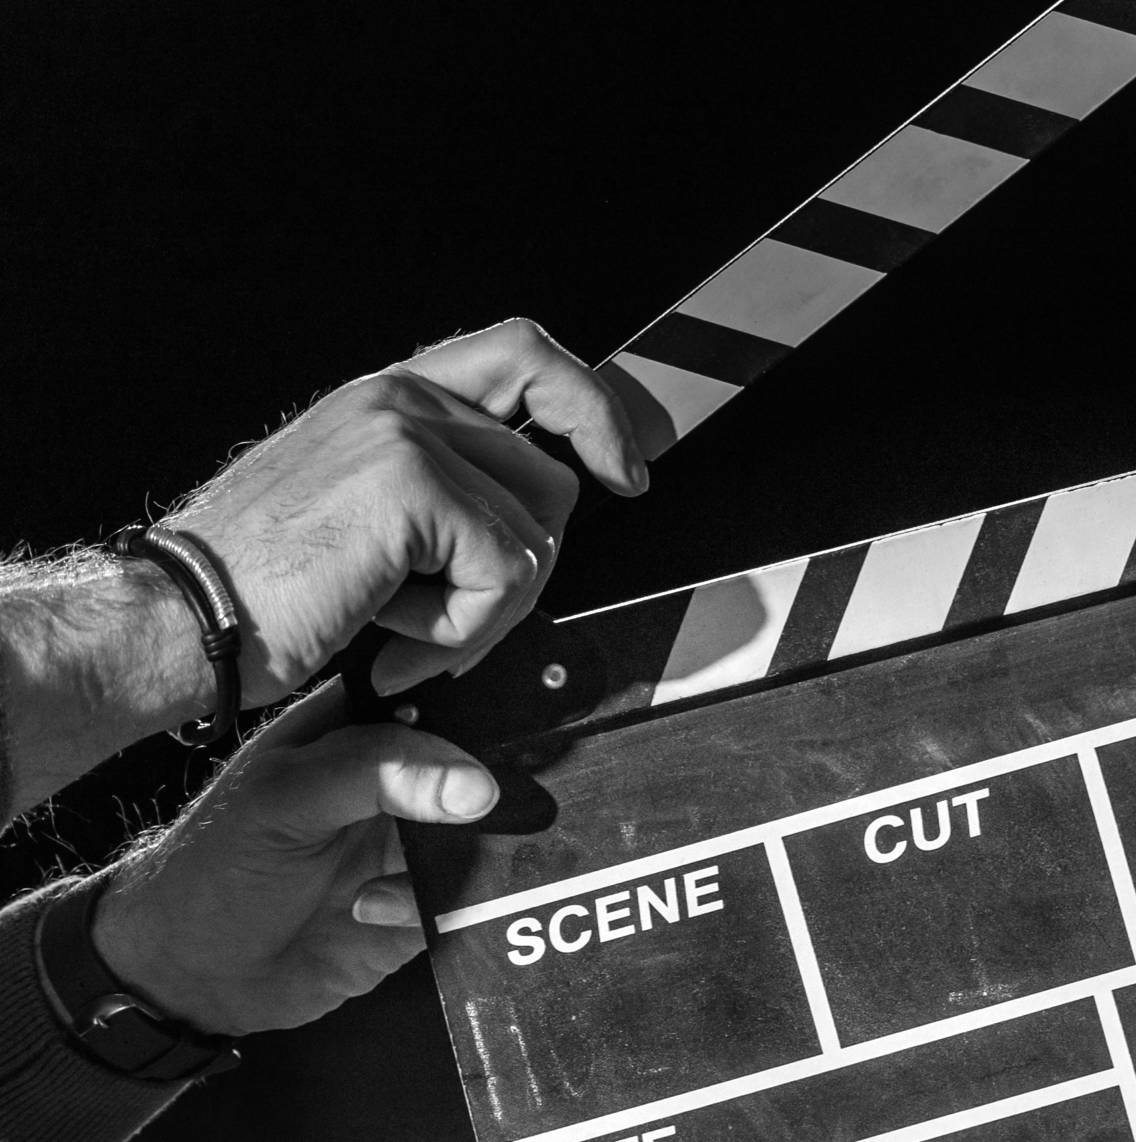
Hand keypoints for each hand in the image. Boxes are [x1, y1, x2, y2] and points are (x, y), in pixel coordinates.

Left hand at [87, 682, 496, 1034]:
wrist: (189, 977)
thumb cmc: (212, 870)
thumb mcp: (281, 798)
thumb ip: (376, 772)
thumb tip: (478, 786)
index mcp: (359, 732)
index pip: (439, 699)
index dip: (474, 712)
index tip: (486, 747)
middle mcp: (397, 785)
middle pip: (482, 769)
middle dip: (482, 797)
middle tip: (453, 818)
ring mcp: (414, 847)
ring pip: (488, 837)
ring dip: (454, 859)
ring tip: (392, 875)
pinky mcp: (427, 907)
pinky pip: (471, 899)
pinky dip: (430, 907)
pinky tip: (368, 913)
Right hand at [168, 318, 662, 702]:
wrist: (174, 620)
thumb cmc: (257, 585)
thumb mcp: (358, 511)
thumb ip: (440, 486)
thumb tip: (541, 515)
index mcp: (389, 397)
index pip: (524, 353)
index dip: (593, 406)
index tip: (625, 470)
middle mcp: (400, 400)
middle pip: (553, 475)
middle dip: (526, 567)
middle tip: (459, 618)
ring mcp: (407, 436)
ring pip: (536, 537)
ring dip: (486, 611)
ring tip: (403, 628)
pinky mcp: (413, 489)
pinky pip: (509, 575)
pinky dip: (466, 631)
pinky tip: (396, 641)